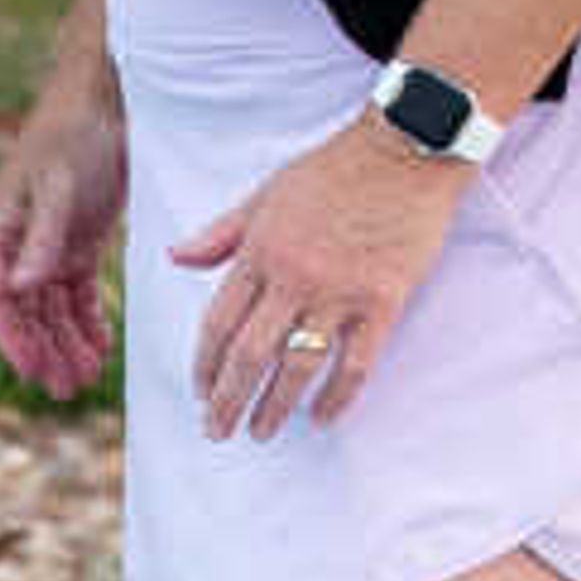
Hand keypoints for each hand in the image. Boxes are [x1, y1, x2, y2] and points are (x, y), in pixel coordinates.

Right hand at [0, 89, 126, 400]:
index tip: (33, 371)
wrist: (104, 101)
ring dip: (66, 344)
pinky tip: (101, 347)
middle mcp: (15, 246)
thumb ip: (44, 238)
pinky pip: (77, 295)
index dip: (12, 339)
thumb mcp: (59, 186)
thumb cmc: (72, 135)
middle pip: (24, 314)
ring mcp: (46, 246)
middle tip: (67, 389)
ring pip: (51, 310)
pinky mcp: (76, 244)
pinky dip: (88, 322)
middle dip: (43, 352)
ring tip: (88, 377)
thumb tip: (20, 289)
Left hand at [176, 114, 467, 439]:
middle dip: (227, 400)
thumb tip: (174, 258)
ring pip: (297, 367)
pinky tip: (322, 419)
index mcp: (259, 251)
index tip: (199, 393)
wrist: (406, 147)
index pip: (218, 323)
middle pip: (249, 355)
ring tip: (261, 433)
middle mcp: (293, 276)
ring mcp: (340, 291)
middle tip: (216, 431)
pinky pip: (356, 363)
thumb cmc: (334, 168)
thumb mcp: (265, 194)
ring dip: (274, 407)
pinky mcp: (383, 300)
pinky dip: (337, 397)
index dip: (205, 365)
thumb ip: (221, 233)